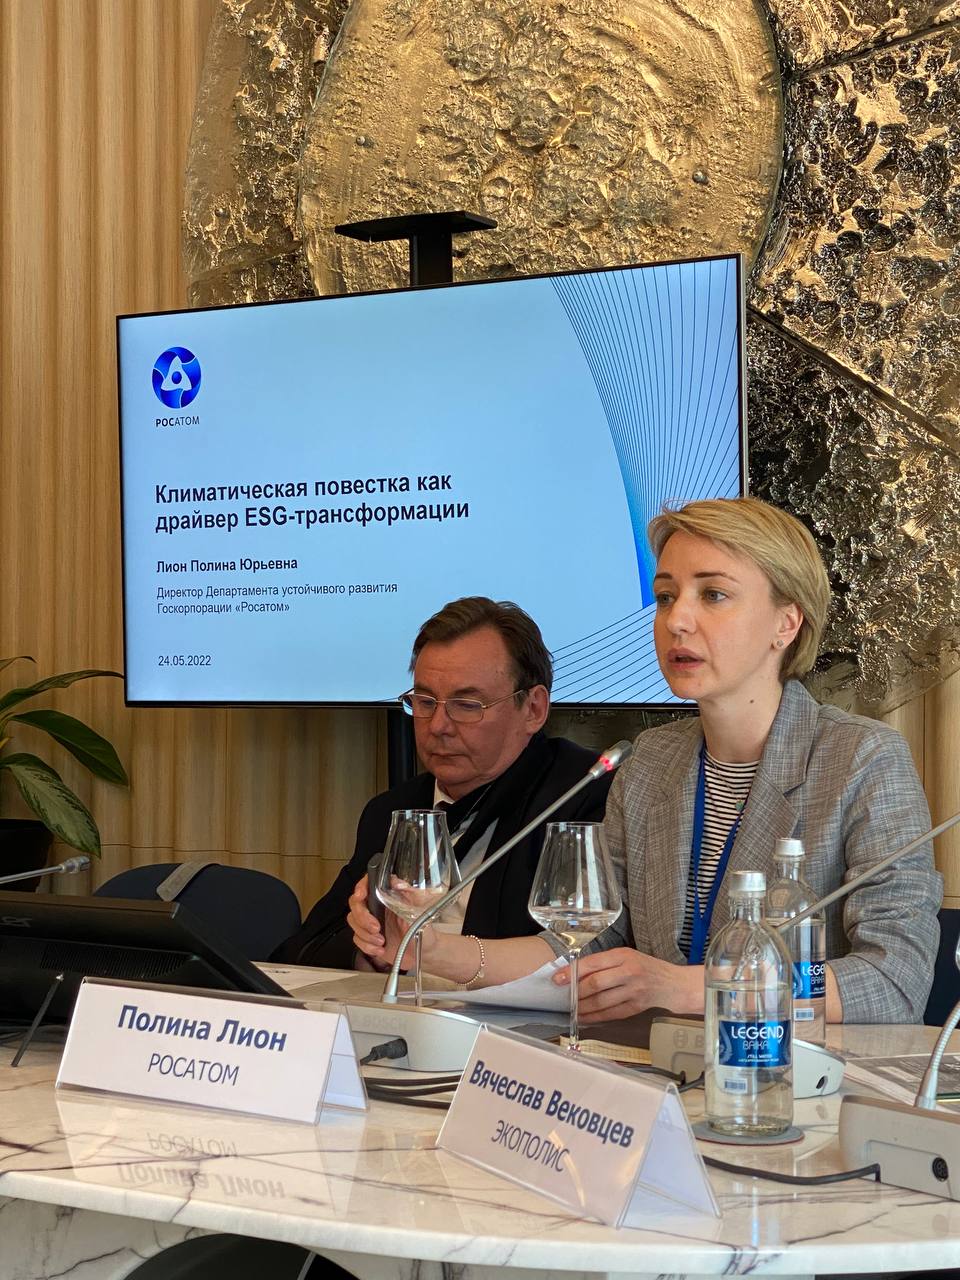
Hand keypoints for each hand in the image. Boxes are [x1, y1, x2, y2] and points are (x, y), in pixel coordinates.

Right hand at [347, 874, 431, 969]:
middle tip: (376, 927)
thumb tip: (397, 883)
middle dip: (362, 917)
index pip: (369, 884)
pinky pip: (357, 939)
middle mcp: (378, 907)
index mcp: (388, 895)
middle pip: (355, 904)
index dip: (361, 886)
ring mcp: (371, 922)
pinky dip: (367, 946)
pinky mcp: (369, 937)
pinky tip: (380, 948)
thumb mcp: (421, 908)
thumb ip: (409, 892)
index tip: (361, 895)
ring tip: (382, 940)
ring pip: (354, 922)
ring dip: (366, 934)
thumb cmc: (424, 928)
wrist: (424, 952)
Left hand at [553, 948, 702, 1021]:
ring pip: (601, 1001)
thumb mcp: (627, 956)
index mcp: (623, 955)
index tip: (557, 979)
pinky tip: (586, 1017)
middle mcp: (629, 972)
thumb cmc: (646, 967)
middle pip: (595, 983)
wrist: (674, 984)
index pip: (592, 963)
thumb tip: (575, 972)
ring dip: (583, 1007)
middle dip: (575, 992)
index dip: (572, 972)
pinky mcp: (636, 1007)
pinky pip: (611, 1014)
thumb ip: (604, 963)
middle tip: (563, 997)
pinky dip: (596, 1016)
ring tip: (572, 1009)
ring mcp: (634, 991)